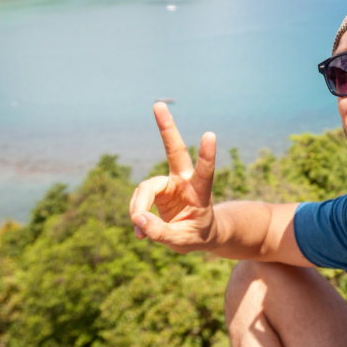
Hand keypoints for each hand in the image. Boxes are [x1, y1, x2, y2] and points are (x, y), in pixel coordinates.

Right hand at [129, 102, 217, 252]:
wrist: (197, 233)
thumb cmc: (197, 235)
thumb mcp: (182, 241)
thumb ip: (160, 232)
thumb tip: (138, 219)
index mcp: (201, 192)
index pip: (205, 172)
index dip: (207, 155)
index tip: (210, 134)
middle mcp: (184, 181)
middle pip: (174, 150)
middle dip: (166, 128)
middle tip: (158, 104)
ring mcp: (169, 183)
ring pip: (145, 188)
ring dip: (138, 208)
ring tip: (140, 231)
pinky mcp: (156, 189)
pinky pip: (138, 199)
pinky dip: (136, 216)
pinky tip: (141, 232)